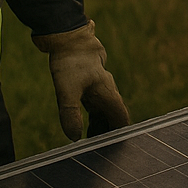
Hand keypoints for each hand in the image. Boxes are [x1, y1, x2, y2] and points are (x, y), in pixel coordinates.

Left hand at [33, 21, 129, 139]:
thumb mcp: (66, 90)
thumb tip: (74, 138)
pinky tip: (82, 124)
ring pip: (104, 111)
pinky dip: (92, 117)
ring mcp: (99, 87)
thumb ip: (70, 114)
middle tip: (98, 150)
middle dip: (108, 133)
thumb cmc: (69, 62)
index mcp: (108, 94)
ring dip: (100, 126)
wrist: (68, 37)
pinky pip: (96, 105)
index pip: (121, 119)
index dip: (119, 134)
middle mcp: (107, 91)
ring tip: (89, 142)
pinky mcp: (90, 84)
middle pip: (113, 117)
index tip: (113, 148)